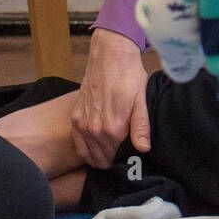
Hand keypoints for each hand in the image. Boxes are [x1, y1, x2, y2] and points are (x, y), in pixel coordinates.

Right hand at [71, 28, 150, 167]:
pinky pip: (78, 145)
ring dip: (100, 158)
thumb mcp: (142, 101)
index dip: (127, 159)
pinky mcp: (75, 118)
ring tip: (111, 157)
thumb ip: (141, 127)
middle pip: (104, 158)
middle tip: (124, 157)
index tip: (133, 157)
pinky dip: (86, 152)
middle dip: (114, 160)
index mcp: (114, 128)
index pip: (119, 157)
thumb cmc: (129, 76)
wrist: (110, 57)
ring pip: (90, 155)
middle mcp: (95, 129)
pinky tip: (94, 152)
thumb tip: (143, 150)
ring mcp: (83, 125)